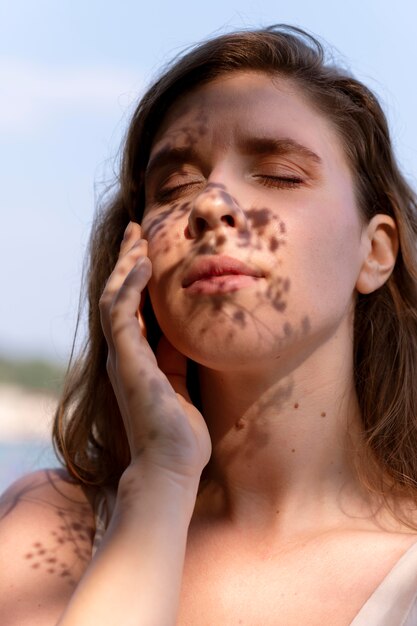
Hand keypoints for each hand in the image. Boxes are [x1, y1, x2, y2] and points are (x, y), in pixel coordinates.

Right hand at [99, 222, 211, 483]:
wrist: (172, 467)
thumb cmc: (180, 432)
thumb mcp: (182, 383)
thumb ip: (178, 356)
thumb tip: (186, 330)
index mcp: (139, 358)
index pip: (132, 307)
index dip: (137, 277)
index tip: (148, 250)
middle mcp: (125, 354)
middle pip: (119, 295)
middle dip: (128, 261)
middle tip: (137, 232)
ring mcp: (123, 357)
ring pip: (115, 297)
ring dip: (126, 265)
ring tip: (140, 239)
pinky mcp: (128, 361)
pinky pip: (123, 313)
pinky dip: (131, 285)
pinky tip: (144, 264)